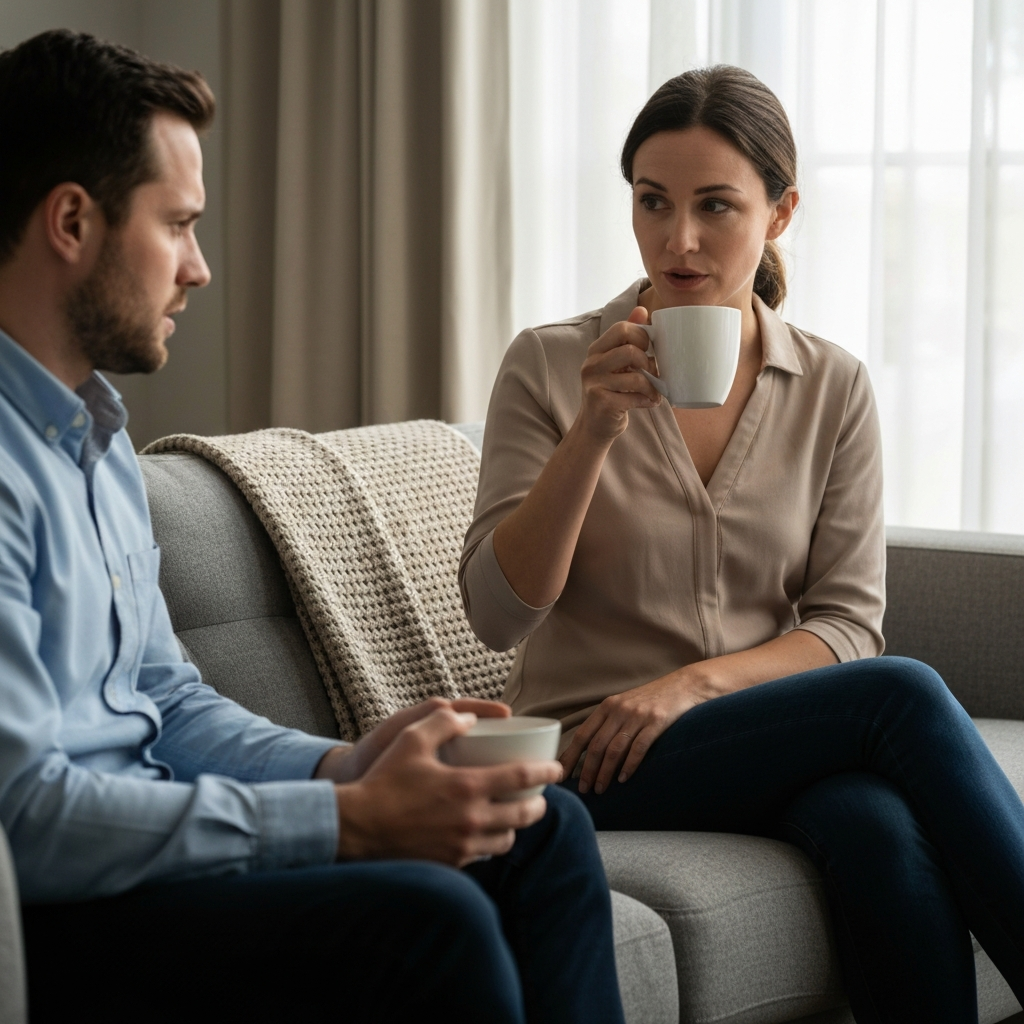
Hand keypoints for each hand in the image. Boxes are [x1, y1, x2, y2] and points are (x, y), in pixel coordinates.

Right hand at [334, 706, 561, 864]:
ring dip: (515, 827)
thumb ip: (443, 721)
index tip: (557, 768)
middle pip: (524, 816)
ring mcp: (462, 846)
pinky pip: (482, 855)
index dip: (546, 772)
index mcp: (467, 787)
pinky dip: (489, 844)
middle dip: (538, 804)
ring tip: (512, 815)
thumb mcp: (410, 739)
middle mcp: (471, 820)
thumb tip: (470, 717)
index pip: (522, 779)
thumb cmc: (383, 781)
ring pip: (506, 840)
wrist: (356, 829)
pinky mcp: (450, 864)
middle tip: (539, 796)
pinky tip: (483, 834)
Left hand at [558, 669, 716, 794]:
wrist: (684, 685)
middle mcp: (619, 709)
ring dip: (605, 772)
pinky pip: (638, 747)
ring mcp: (638, 715)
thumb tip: (589, 753)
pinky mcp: (657, 721)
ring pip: (614, 749)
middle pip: (596, 745)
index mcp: (608, 706)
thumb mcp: (625, 705)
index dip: (570, 756)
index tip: (561, 774)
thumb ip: (608, 723)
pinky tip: (623, 779)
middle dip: (587, 770)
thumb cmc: (652, 700)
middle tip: (583, 789)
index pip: (582, 734)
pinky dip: (629, 765)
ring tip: (600, 789)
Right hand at [577, 306, 661, 441]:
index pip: (621, 328)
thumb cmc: (610, 392)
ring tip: (655, 392)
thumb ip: (628, 337)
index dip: (642, 336)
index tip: (648, 350)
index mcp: (596, 350)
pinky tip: (649, 403)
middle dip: (648, 362)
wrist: (594, 427)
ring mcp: (594, 384)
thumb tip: (642, 309)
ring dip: (652, 386)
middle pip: (630, 350)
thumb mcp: (615, 363)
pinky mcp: (602, 403)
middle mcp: (591, 364)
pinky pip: (634, 397)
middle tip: (653, 373)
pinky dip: (647, 400)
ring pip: (636, 377)